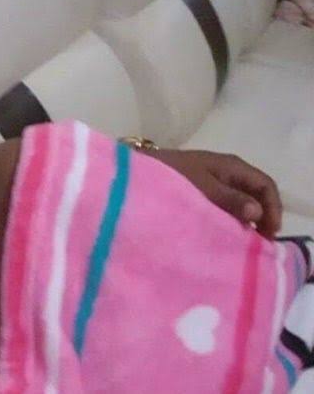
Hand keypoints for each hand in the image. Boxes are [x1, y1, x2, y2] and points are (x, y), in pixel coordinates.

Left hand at [147, 149, 281, 237]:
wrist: (136, 170)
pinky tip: (223, 235)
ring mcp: (212, 180)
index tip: (269, 234)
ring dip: (244, 220)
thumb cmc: (170, 176)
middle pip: (255, 194)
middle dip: (261, 217)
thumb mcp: (201, 188)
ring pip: (239, 200)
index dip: (273, 209)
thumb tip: (257, 212)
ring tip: (243, 243)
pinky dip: (228, 219)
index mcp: (231, 166)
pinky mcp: (198, 190)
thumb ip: (229, 200)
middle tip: (259, 243)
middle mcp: (226, 171)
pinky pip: (222, 205)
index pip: (265, 185)